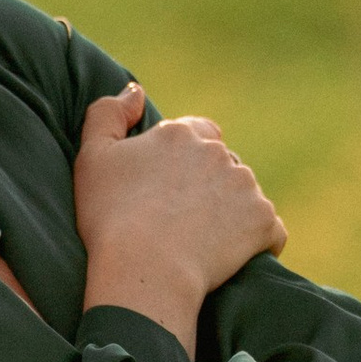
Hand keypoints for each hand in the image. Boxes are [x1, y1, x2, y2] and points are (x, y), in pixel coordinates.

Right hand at [72, 81, 284, 352]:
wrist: (144, 270)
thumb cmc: (111, 217)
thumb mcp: (92, 157)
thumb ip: (108, 113)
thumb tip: (137, 92)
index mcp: (180, 134)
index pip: (198, 132)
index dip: (185, 158)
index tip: (169, 187)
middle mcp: (219, 153)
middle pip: (222, 164)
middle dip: (209, 184)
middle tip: (181, 219)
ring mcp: (245, 186)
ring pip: (244, 194)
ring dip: (231, 211)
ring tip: (202, 241)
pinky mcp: (263, 222)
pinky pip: (268, 230)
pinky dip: (256, 242)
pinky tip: (231, 258)